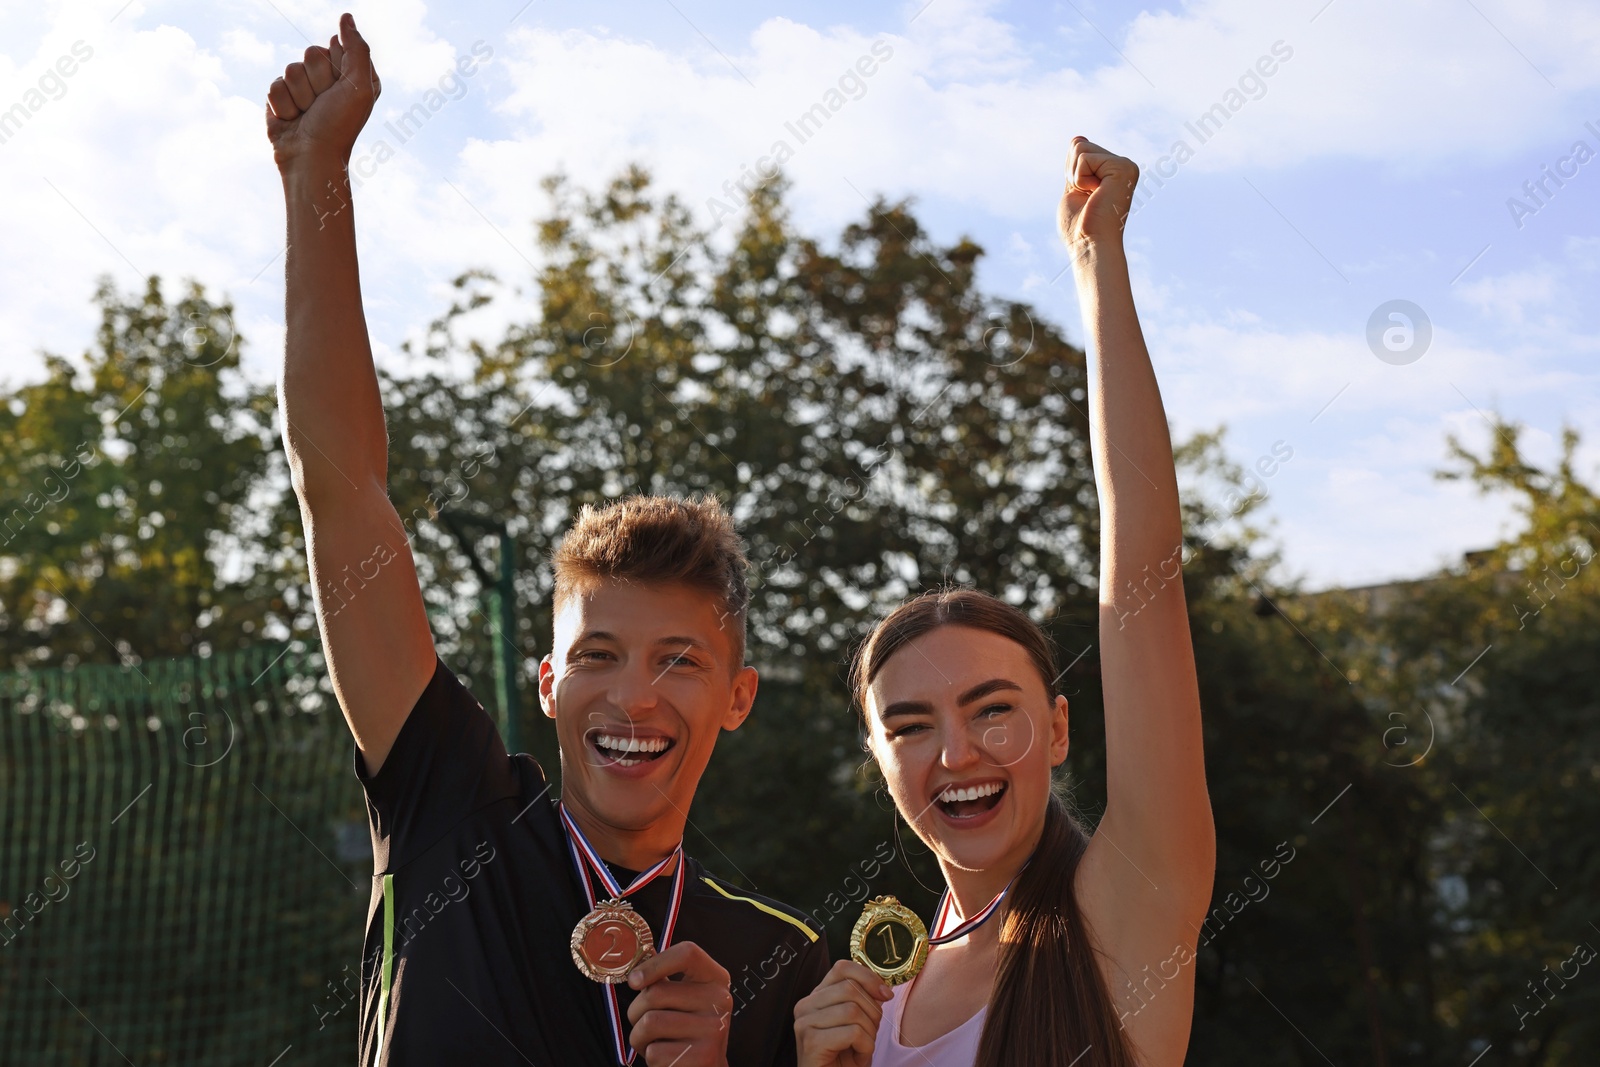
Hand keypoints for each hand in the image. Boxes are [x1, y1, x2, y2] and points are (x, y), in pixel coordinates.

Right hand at [266, 12, 381, 169]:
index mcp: (351, 75)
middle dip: (317, 81)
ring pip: (291, 68)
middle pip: (311, 53)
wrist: (310, 156)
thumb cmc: (339, 125)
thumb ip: (356, 48)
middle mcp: (328, 79)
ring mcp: (303, 88)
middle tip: (323, 104)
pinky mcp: (281, 97)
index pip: (336, 46)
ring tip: (308, 114)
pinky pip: (275, 84)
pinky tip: (292, 119)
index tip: (341, 90)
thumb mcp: (359, 86)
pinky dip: (283, 104)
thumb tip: (346, 17)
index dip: (337, 68)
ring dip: (300, 95)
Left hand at [626, 941, 733, 1066]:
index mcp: (715, 978)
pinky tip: (665, 1058)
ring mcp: (714, 1029)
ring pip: (650, 1023)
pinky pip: (654, 1052)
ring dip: (639, 1037)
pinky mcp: (703, 1057)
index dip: (655, 963)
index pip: (687, 953)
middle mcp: (720, 1000)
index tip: (634, 980)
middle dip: (636, 1011)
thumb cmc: (687, 1030)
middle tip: (643, 1023)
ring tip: (654, 1042)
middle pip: (656, 993)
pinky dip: (650, 1058)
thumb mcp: (684, 998)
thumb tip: (640, 957)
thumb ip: (664, 979)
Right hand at [793, 960, 892, 1066]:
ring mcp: (804, 1023)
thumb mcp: (857, 1022)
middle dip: (872, 1012)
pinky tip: (858, 1057)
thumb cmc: (845, 1057)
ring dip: (869, 1033)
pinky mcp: (810, 1041)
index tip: (885, 995)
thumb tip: (882, 988)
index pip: (842, 968)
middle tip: (871, 1033)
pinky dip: (865, 1047)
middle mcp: (805, 1005)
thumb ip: (863, 999)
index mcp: (816, 997)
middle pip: (851, 989)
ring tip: (863, 1048)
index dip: (868, 977)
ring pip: (853, 1010)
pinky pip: (852, 1032)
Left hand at [1057, 136, 1138, 251]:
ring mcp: (1125, 165)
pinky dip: (1080, 179)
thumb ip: (1077, 166)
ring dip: (1076, 176)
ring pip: (1080, 147)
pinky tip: (1095, 195)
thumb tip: (1078, 138)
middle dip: (1072, 172)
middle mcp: (1122, 166)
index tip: (1084, 196)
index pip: (1079, 149)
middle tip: (1086, 197)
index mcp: (1112, 171)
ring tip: (1091, 196)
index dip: (1071, 173)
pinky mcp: (1123, 167)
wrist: (1089, 245)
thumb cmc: (1080, 227)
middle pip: (1079, 144)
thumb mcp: (1073, 189)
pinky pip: (1084, 158)